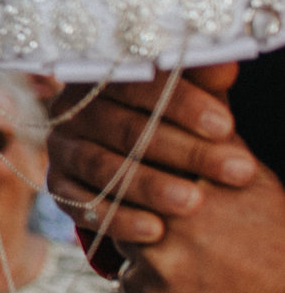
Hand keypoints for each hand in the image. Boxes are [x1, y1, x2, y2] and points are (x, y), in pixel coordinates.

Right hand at [49, 67, 257, 244]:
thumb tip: (226, 61)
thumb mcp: (191, 100)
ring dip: (150, 187)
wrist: (138, 164)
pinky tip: (156, 231)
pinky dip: (120, 219)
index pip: (140, 85)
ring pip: (103, 167)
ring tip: (194, 203)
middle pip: (126, 129)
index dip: (183, 104)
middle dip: (185, 151)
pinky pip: (83, 204)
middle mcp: (74, 109)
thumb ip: (204, 82)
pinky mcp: (57, 186)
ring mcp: (61, 148)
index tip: (226, 127)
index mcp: (104, 78)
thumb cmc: (172, 124)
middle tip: (236, 171)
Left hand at [118, 153, 284, 292]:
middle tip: (194, 254)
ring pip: (135, 282)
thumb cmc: (284, 243)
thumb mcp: (251, 182)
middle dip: (151, 243)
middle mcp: (158, 253)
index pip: (123, 194)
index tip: (164, 211)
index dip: (143, 202)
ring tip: (211, 285)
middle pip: (126, 239)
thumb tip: (192, 82)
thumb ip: (209, 141)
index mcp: (176, 207)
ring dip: (160, 283)